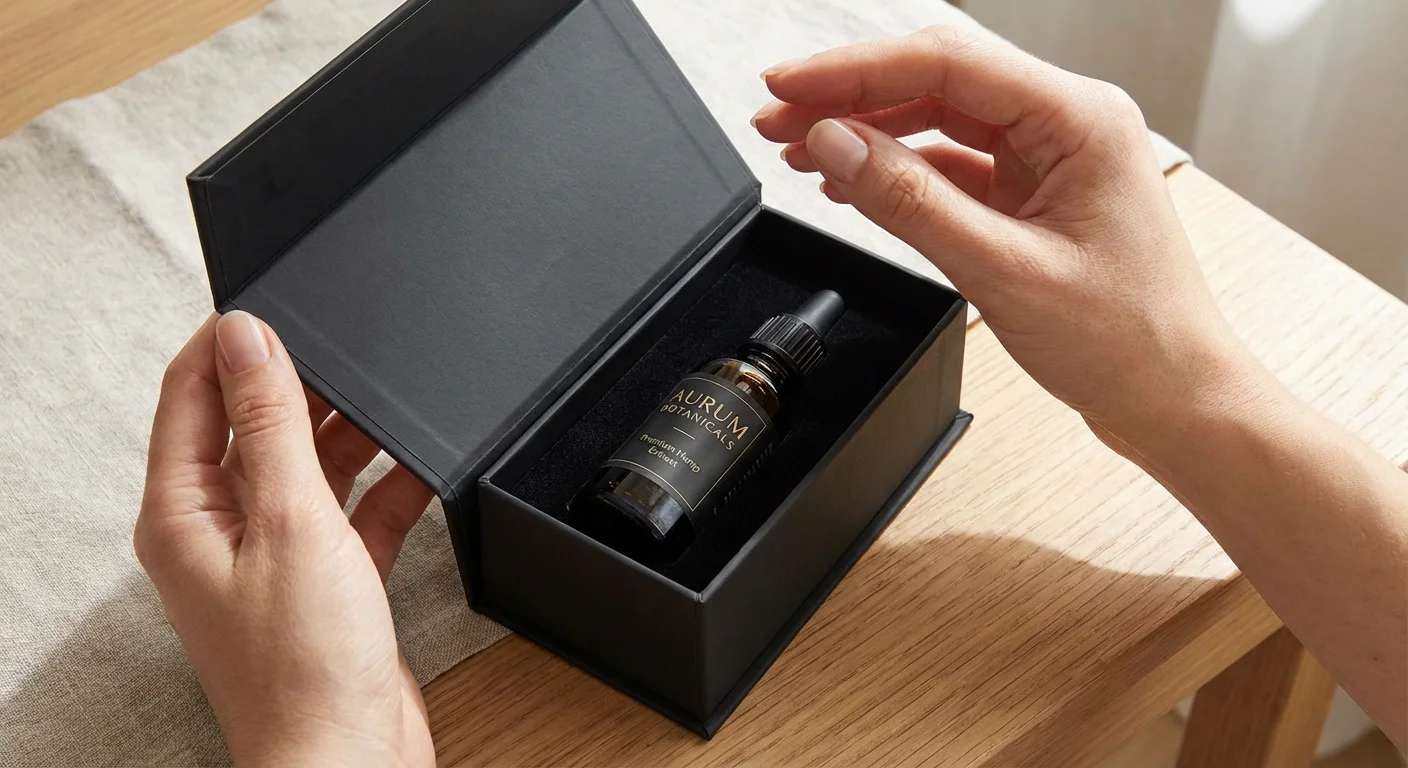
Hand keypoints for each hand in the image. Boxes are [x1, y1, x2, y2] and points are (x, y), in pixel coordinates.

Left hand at [135, 311, 434, 765]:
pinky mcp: (328, 577)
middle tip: (355, 350)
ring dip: (352, 433)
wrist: (351, 758)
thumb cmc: (304, 669)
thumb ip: (271, 424)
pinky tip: (423, 463)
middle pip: (255, 425)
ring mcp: (276, 555)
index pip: (190, 396)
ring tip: (395, 400)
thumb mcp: (290, 521)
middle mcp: (222, 529)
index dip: (229, 343)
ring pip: (310, 464)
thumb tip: (246, 337)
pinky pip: (356, 508)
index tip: (280, 302)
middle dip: (303, 385)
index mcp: (184, 512)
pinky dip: (388, 484)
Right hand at [752, 26, 1266, 445]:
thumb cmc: (1128, 341)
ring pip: (939, 122)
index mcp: (1079, 119)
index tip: (789, 82)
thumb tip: (835, 146)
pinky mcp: (1034, 197)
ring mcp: (1050, 161)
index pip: (945, 63)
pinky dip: (898, 173)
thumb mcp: (1002, 270)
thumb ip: (910, 203)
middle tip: (776, 116)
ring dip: (868, 132)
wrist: (1176, 401)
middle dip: (850, 96)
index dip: (853, 70)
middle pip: (937, 82)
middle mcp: (1067, 125)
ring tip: (797, 148)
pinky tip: (852, 183)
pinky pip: (952, 167)